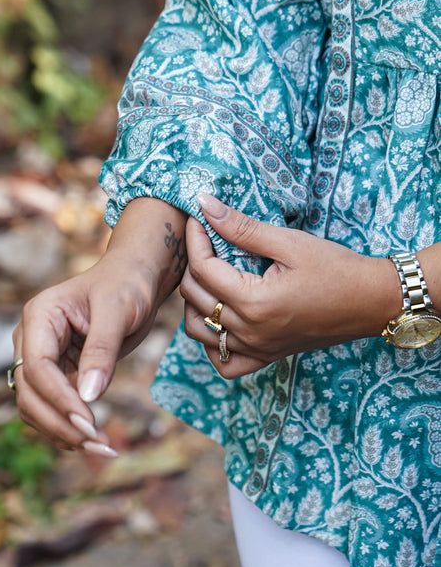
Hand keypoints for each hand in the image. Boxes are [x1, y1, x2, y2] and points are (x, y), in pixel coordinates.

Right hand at [12, 198, 186, 452]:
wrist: (133, 278)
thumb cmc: (126, 285)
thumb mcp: (118, 311)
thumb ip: (102, 351)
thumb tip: (90, 398)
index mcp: (39, 316)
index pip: (37, 367)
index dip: (60, 399)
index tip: (89, 423)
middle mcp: (31, 338)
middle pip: (29, 393)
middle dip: (60, 423)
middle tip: (98, 445)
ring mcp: (41, 356)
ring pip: (36, 406)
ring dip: (63, 431)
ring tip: (101, 448)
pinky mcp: (56, 371)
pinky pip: (52, 406)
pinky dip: (68, 426)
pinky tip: (93, 439)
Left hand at [181, 194, 401, 377]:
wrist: (372, 302)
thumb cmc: (336, 268)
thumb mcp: (289, 242)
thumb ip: (242, 227)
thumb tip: (205, 204)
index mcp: (254, 302)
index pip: (203, 269)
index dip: (195, 239)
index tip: (199, 218)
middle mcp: (251, 332)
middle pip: (195, 298)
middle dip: (193, 264)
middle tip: (207, 241)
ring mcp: (257, 349)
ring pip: (200, 333)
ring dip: (196, 303)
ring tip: (211, 276)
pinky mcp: (267, 357)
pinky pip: (224, 362)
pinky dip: (213, 343)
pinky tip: (222, 318)